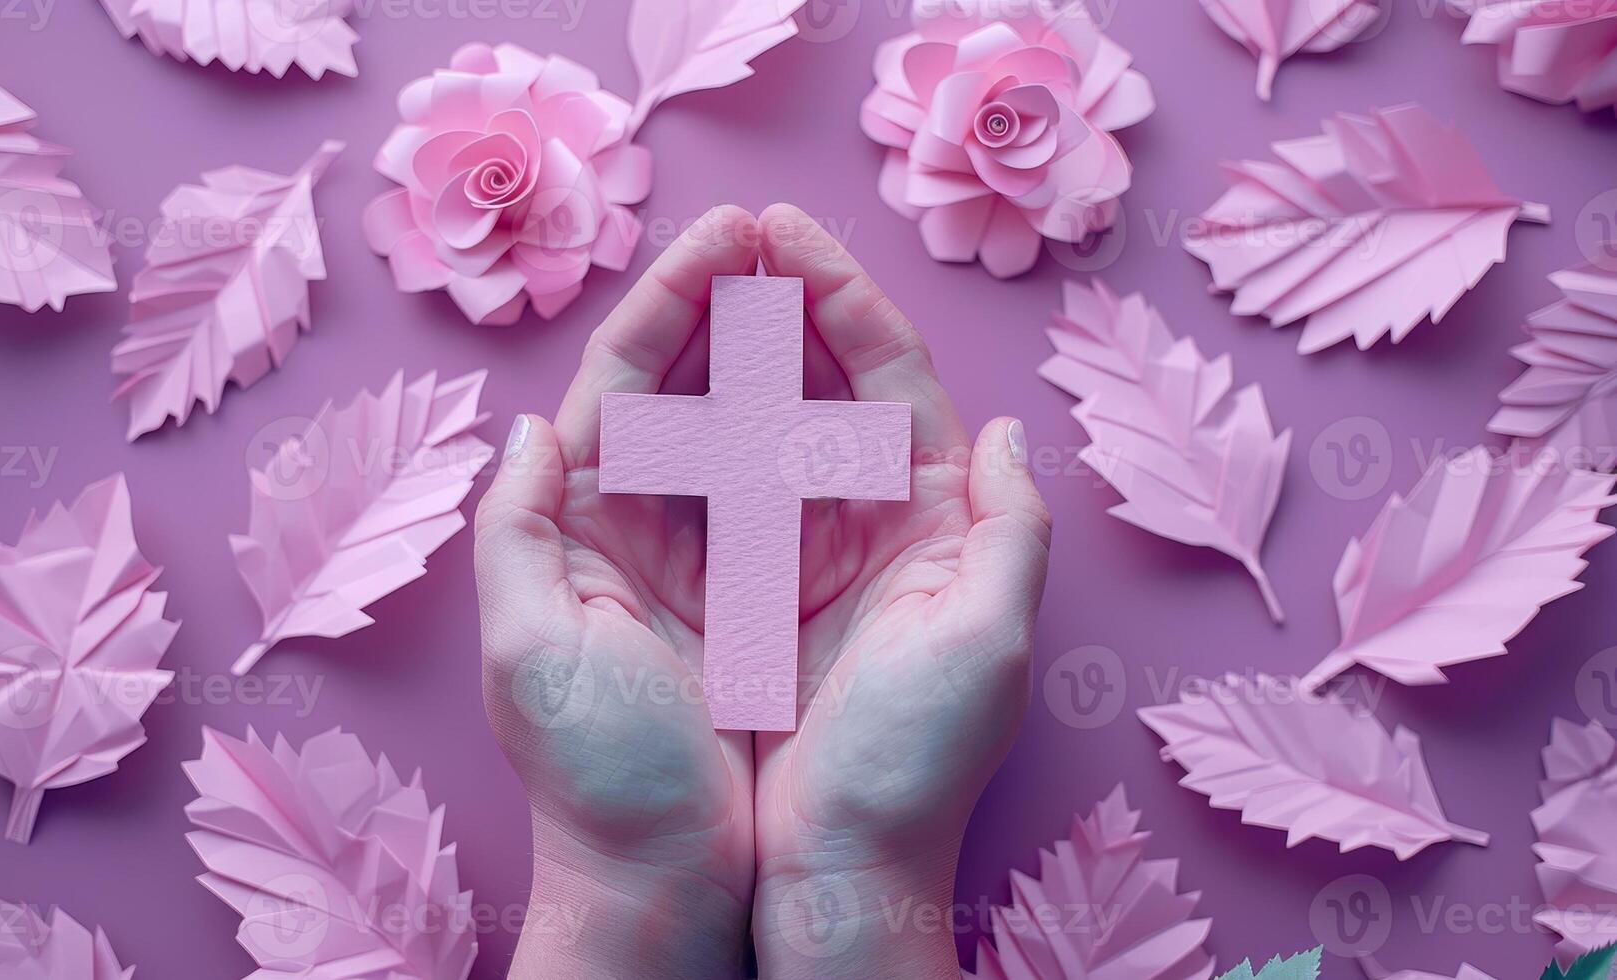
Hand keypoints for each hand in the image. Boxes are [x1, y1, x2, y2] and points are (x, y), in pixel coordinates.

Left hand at [474, 205, 760, 978]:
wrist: (667, 883)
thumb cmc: (597, 777)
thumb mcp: (529, 651)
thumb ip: (516, 527)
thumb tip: (535, 423)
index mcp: (574, 526)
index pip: (623, 382)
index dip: (671, 299)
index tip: (728, 234)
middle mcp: (635, 529)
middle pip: (687, 386)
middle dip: (731, 304)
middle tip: (784, 235)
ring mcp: (703, 559)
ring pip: (745, 425)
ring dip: (778, 352)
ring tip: (819, 283)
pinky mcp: (761, 595)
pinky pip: (793, 492)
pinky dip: (816, 432)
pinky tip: (846, 386)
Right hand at [749, 205, 1050, 979]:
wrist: (839, 864)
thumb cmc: (915, 759)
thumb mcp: (989, 642)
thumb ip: (1012, 528)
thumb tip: (1004, 429)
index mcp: (940, 519)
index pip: (892, 378)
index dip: (842, 297)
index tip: (783, 233)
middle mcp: (879, 520)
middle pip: (829, 383)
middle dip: (783, 303)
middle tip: (726, 235)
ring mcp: (812, 550)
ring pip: (770, 421)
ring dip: (736, 349)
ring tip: (693, 282)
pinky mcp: (755, 588)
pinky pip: (723, 485)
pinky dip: (698, 428)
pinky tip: (665, 384)